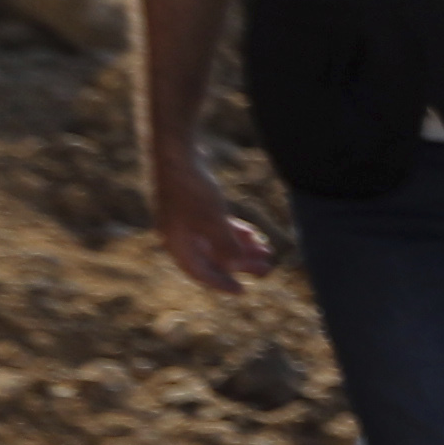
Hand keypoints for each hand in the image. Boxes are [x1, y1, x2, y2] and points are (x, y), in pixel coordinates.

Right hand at [152, 151, 272, 295]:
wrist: (176, 153)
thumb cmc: (191, 188)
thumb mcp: (212, 221)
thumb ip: (224, 246)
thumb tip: (235, 266)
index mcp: (177, 243)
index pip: (199, 272)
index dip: (221, 283)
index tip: (243, 291)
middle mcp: (180, 235)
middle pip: (213, 258)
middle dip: (241, 265)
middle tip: (267, 270)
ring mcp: (187, 219)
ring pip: (218, 241)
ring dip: (242, 248)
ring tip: (267, 252)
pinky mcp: (195, 204)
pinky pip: (217, 226)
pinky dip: (235, 231)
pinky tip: (254, 234)